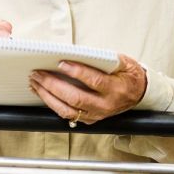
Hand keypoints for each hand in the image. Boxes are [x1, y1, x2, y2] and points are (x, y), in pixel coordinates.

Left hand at [28, 54, 146, 124]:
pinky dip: (52, 103)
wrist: (139, 94)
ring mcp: (96, 115)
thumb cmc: (128, 76)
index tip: (61, 63)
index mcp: (116, 89)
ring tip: (35, 83)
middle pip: (75, 98)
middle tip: (38, 74)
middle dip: (53, 85)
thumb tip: (77, 53)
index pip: (94, 81)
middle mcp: (105, 105)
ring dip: (47, 96)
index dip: (77, 72)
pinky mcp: (89, 120)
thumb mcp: (124, 62)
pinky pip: (67, 114)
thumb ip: (104, 58)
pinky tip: (42, 92)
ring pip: (67, 109)